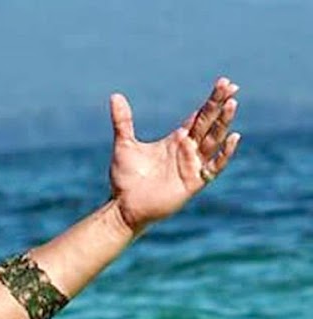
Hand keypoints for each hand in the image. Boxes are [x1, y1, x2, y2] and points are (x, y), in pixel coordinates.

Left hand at [108, 77, 241, 233]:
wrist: (123, 207)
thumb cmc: (125, 178)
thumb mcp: (124, 144)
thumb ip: (123, 121)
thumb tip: (115, 96)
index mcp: (177, 140)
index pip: (199, 115)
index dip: (212, 100)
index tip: (224, 82)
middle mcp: (189, 150)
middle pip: (209, 123)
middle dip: (219, 105)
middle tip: (231, 86)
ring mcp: (193, 165)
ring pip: (214, 140)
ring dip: (223, 123)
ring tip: (232, 104)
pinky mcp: (194, 181)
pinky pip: (214, 166)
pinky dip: (224, 153)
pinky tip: (233, 137)